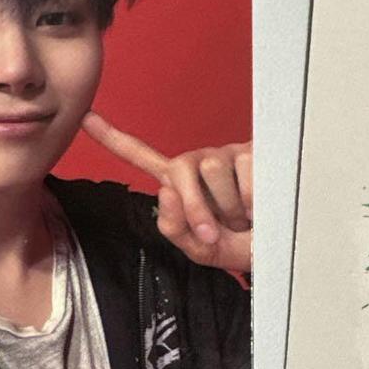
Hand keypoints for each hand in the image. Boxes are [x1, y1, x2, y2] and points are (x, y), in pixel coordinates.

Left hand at [82, 111, 251, 273]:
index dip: (113, 138)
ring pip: (213, 168)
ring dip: (229, 206)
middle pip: (181, 168)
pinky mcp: (256, 152)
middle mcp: (201, 163)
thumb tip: (166, 189)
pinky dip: (253, 199)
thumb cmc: (242, 245)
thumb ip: (174, 228)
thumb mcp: (202, 250)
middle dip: (196, 207)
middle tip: (216, 233)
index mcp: (181, 184)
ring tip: (246, 218)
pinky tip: (262, 207)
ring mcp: (228, 155)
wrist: (282, 248)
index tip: (85, 118)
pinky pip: (245, 169)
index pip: (142, 157)